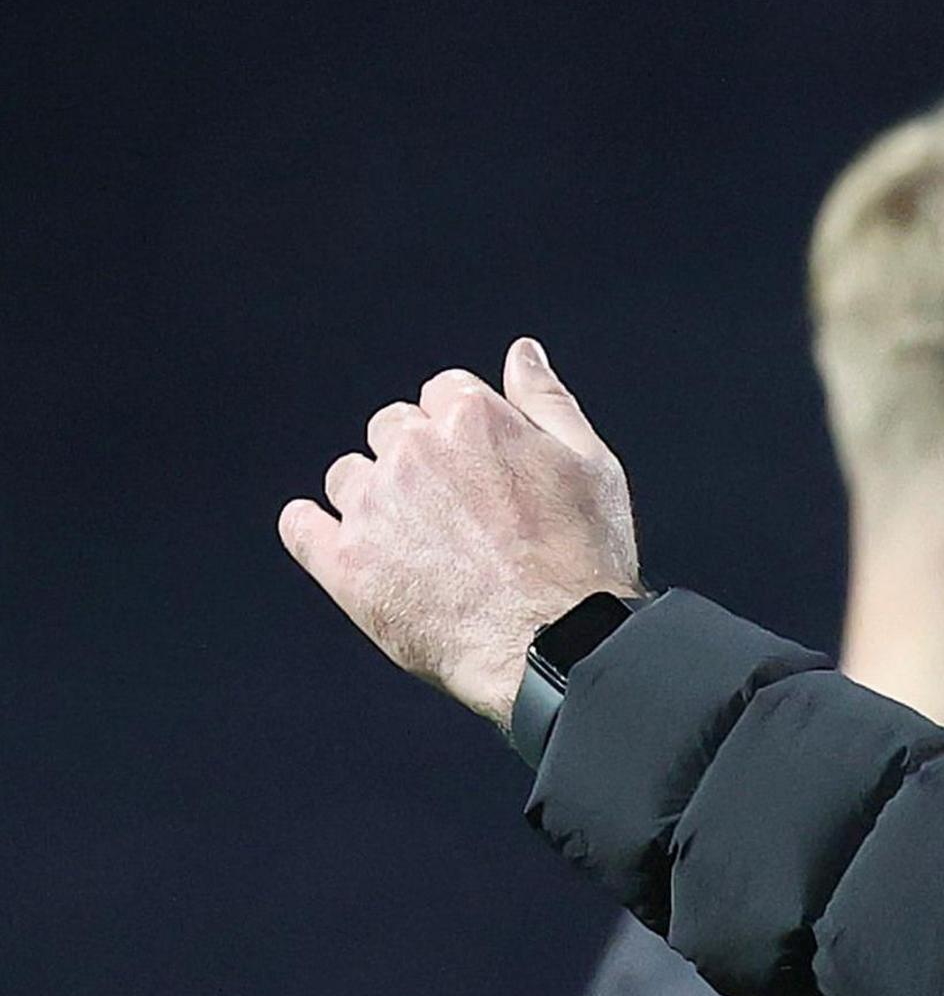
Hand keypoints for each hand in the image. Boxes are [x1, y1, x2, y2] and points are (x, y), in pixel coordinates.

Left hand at [277, 338, 641, 723]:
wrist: (559, 644)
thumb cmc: (585, 558)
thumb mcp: (590, 464)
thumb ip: (547, 400)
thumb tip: (521, 351)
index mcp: (471, 417)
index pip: (444, 394)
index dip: (468, 433)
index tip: (486, 472)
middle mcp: (413, 450)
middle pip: (391, 429)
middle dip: (420, 460)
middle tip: (459, 513)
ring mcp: (374, 506)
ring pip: (349, 476)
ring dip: (374, 497)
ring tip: (421, 545)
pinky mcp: (346, 563)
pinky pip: (301, 526)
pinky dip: (314, 529)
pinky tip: (344, 545)